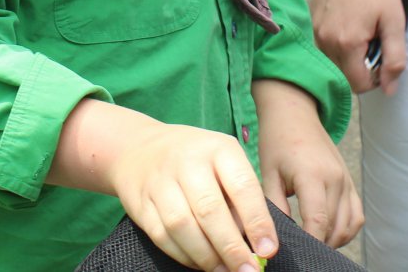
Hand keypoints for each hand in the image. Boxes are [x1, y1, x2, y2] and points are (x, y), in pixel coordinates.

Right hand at [106, 118, 277, 271]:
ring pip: (182, 226)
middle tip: (247, 271)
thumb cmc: (196, 159)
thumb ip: (239, 195)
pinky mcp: (141, 203)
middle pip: (209, 210)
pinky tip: (199, 264)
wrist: (140, 148)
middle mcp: (187, 161)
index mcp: (218, 149)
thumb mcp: (224, 161)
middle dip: (231, 248)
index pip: (242, 186)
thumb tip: (254, 241)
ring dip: (207, 256)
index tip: (268, 249)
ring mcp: (160, 181)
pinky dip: (183, 256)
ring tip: (225, 271)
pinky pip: (161, 236)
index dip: (257, 221)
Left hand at [253, 79, 362, 248]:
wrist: (294, 113)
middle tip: (300, 253)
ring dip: (334, 241)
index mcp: (312, 175)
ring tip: (312, 245)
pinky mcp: (349, 181)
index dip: (311, 243)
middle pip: (335, 227)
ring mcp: (346, 180)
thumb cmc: (276, 141)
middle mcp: (335, 179)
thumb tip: (276, 236)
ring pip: (349, 225)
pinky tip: (328, 234)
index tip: (299, 256)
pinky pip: (356, 215)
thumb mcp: (267, 173)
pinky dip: (346, 230)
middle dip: (319, 245)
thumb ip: (274, 206)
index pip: (318, 220)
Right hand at [311, 0, 406, 93]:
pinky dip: (339, 43)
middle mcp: (325, 41)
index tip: (384, 57)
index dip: (376, 78)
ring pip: (333, 62)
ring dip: (350, 56)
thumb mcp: (394, 22)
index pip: (359, 85)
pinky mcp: (311, 20)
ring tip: (363, 31)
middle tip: (375, 41)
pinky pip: (325, 45)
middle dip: (362, 67)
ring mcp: (315, 31)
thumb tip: (389, 90)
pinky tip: (351, 22)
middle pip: (344, 75)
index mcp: (347, 44)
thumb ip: (394, 59)